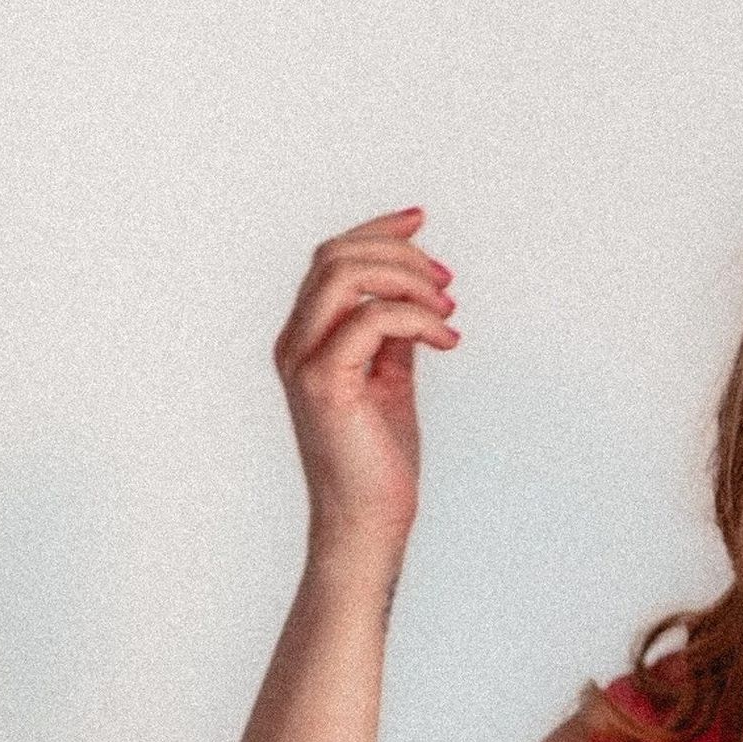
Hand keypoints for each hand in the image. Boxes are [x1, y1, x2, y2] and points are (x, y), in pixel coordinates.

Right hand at [274, 206, 460, 558]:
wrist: (368, 520)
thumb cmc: (378, 457)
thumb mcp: (391, 376)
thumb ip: (393, 331)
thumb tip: (417, 289)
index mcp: (305, 337)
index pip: (330, 258)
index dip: (376, 229)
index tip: (421, 221)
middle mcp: (294, 343)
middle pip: (335, 255)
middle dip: (398, 252)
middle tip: (447, 281)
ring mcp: (304, 363)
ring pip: (345, 275)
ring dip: (407, 279)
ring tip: (447, 308)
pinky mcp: (326, 384)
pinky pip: (371, 320)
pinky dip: (418, 319)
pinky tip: (448, 340)